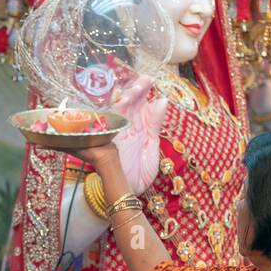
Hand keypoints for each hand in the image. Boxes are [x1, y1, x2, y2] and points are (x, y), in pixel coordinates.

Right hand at [113, 74, 167, 194]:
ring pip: (119, 106)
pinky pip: (109, 118)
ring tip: (137, 88)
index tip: (152, 79)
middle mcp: (126, 125)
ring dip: (128, 96)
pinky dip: (116, 108)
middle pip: (130, 100)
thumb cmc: (139, 173)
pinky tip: (125, 100)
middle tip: (145, 80)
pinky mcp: (108, 137)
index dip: (145, 89)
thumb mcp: (152, 146)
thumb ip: (155, 123)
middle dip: (137, 88)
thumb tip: (162, 100)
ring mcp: (117, 130)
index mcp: (139, 126)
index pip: (142, 102)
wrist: (128, 190)